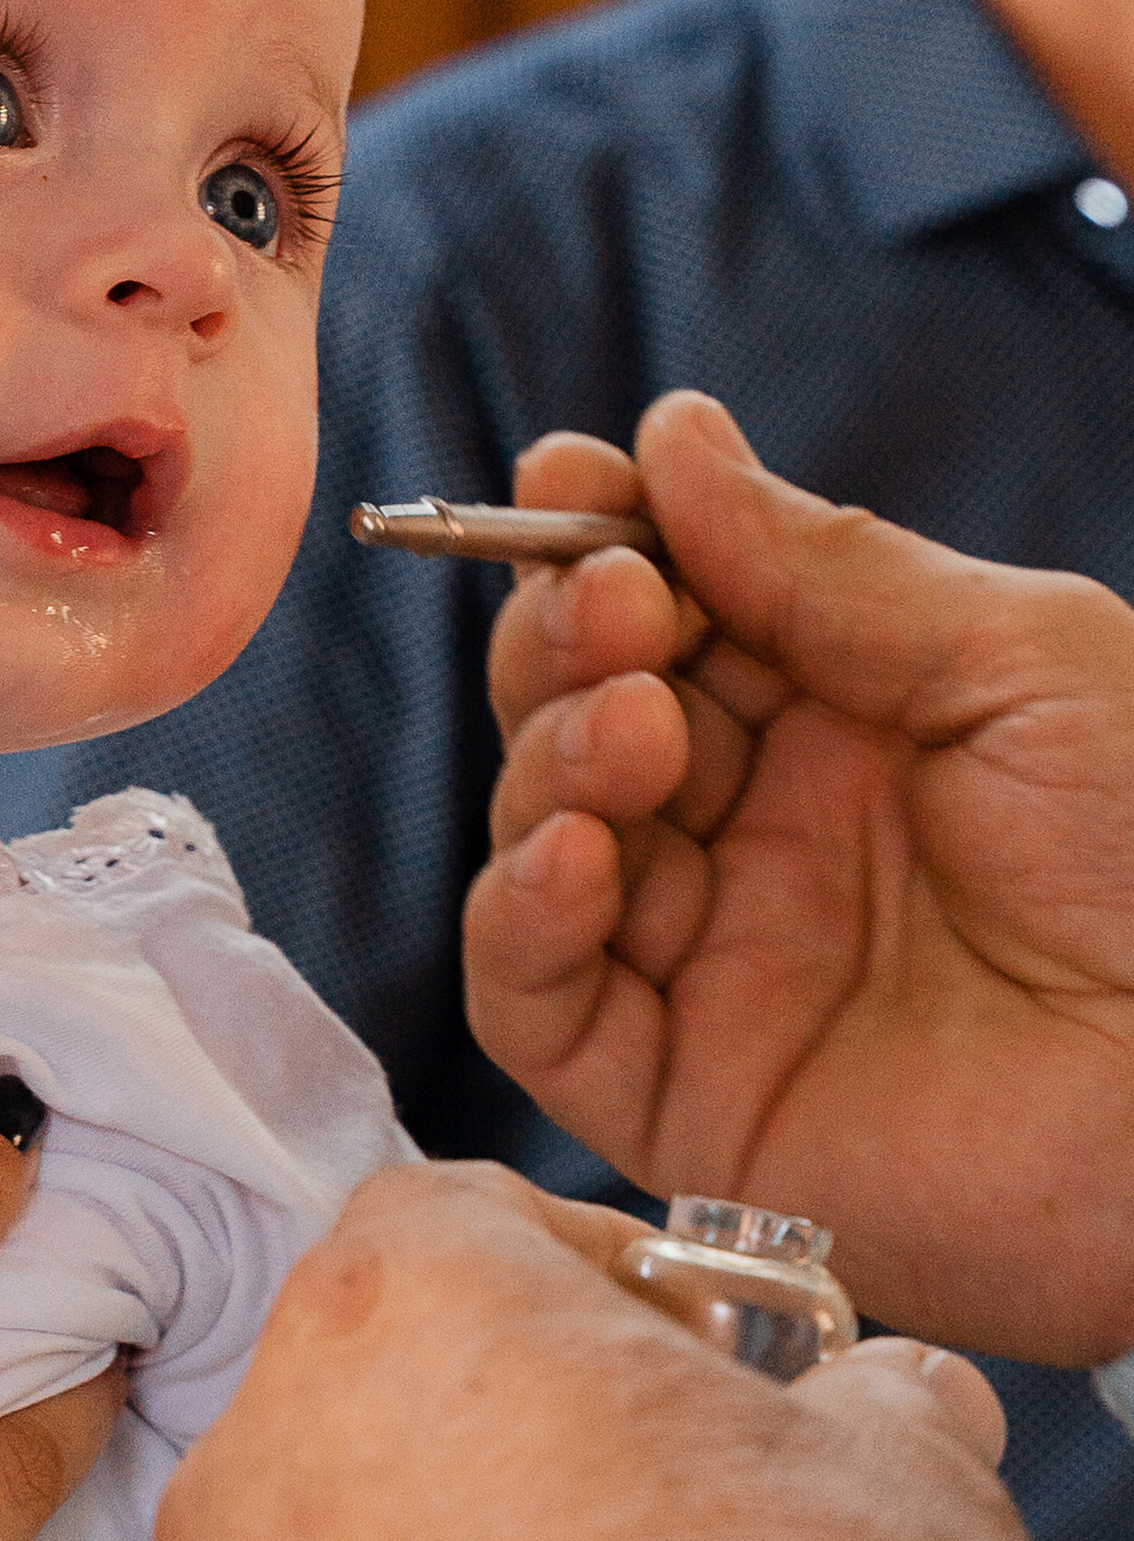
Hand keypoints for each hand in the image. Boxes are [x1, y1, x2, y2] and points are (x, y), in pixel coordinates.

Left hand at [152, 1161, 1037, 1540]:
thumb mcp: (901, 1492)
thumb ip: (872, 1410)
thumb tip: (877, 1406)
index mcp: (403, 1310)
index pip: (465, 1219)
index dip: (582, 1274)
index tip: (677, 1352)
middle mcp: (258, 1453)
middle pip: (376, 1400)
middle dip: (500, 1451)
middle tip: (649, 1537)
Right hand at [464, 390, 1133, 1360]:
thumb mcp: (1022, 660)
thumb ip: (830, 567)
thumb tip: (671, 441)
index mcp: (844, 728)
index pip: (670, 619)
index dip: (605, 543)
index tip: (569, 472)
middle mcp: (760, 841)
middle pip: (580, 716)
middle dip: (567, 640)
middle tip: (619, 608)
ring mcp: (712, 969)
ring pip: (541, 840)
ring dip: (552, 760)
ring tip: (637, 726)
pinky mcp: (680, 1098)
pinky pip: (537, 1008)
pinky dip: (519, 919)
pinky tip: (573, 850)